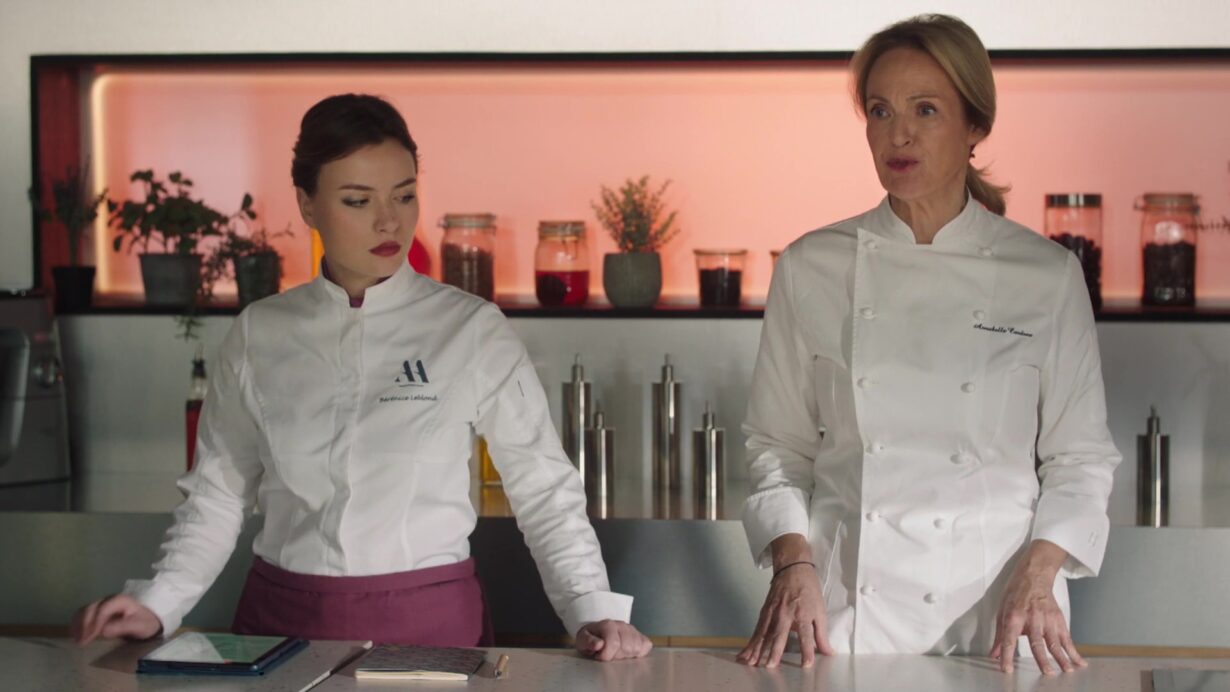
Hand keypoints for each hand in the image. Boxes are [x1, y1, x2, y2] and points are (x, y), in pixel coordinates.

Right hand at [70, 594, 161, 644]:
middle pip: (91, 609)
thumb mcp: (139, 626)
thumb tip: (103, 631)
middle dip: (84, 625)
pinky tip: (75, 635)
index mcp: (120, 600)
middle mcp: (108, 599)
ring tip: (76, 640)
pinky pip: (82, 614)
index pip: (103, 609)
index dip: (95, 623)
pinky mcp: (96, 611)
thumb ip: (123, 627)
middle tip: (80, 642)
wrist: (148, 619)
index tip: (89, 638)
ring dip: (78, 625)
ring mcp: (101, 604)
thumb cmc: (145, 623)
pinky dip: (76, 624)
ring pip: (84, 610)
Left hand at [575, 620, 652, 660]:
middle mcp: (622, 625)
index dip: (606, 655)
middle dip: (616, 656)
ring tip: (617, 653)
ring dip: (626, 655)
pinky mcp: (641, 636)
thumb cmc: (590, 638)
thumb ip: (588, 641)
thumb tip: (599, 644)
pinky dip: (639, 652)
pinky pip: (646, 646)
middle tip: (609, 654)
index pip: (614, 643)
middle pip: (627, 647)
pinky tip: (628, 653)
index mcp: (608, 625)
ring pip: (637, 647)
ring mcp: (633, 630)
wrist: (597, 632)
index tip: (600, 656)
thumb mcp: (582, 639)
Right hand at [738, 533, 833, 667]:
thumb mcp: (820, 611)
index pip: (806, 635)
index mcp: (803, 614)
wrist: (793, 568)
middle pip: (779, 634)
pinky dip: (751, 641)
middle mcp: (786, 614)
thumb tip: (828, 652)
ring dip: (757, 649)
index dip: (807, 650)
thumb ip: (822, 634)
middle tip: (770, 665)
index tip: (806, 664)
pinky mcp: (764, 611)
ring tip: (751, 663)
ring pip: (764, 633)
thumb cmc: (809, 590)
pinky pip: (757, 629)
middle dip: (774, 650)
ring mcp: (772, 612)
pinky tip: (747, 652)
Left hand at [990, 540, 1086, 674]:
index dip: (1007, 655)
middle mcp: (1032, 619)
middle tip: (1047, 673)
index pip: (1009, 640)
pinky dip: (1073, 651)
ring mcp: (1047, 619)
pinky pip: (1067, 638)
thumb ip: (999, 636)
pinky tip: (1079, 663)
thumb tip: (994, 655)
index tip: (1007, 669)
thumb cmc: (1015, 594)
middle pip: (1037, 642)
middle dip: (1042, 658)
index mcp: (1014, 616)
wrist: (1034, 576)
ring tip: (1066, 670)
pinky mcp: (1059, 620)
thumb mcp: (1002, 612)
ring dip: (1062, 657)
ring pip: (1055, 641)